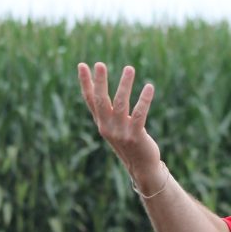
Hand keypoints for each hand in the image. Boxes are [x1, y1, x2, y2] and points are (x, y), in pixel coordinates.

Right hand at [78, 62, 162, 188]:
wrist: (142, 167)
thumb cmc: (130, 142)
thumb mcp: (116, 127)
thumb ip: (110, 112)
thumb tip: (103, 90)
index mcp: (102, 123)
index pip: (90, 100)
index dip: (85, 83)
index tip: (81, 65)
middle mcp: (107, 127)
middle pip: (101, 101)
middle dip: (100, 82)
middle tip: (99, 64)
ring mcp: (121, 133)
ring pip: (121, 104)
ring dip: (124, 85)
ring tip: (129, 68)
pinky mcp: (136, 136)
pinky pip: (140, 115)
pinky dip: (144, 100)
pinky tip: (149, 87)